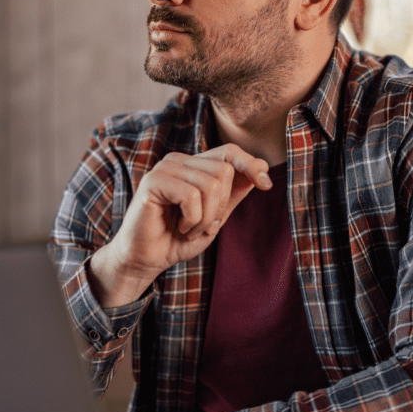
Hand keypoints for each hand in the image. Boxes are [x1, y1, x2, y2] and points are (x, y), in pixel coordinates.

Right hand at [90, 143, 272, 307]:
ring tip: (189, 229)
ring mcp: (165, 168)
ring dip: (205, 217)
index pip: (228, 152)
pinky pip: (191, 196)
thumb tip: (261, 170)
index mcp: (193, 165)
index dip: (250, 164)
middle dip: (221, 205)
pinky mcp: (153, 181)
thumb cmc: (177, 239)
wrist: (146, 260)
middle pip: (224, 169)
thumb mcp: (214, 217)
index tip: (266, 184)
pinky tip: (179, 227)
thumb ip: (233, 194)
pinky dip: (192, 219)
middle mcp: (179, 161)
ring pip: (210, 184)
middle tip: (203, 225)